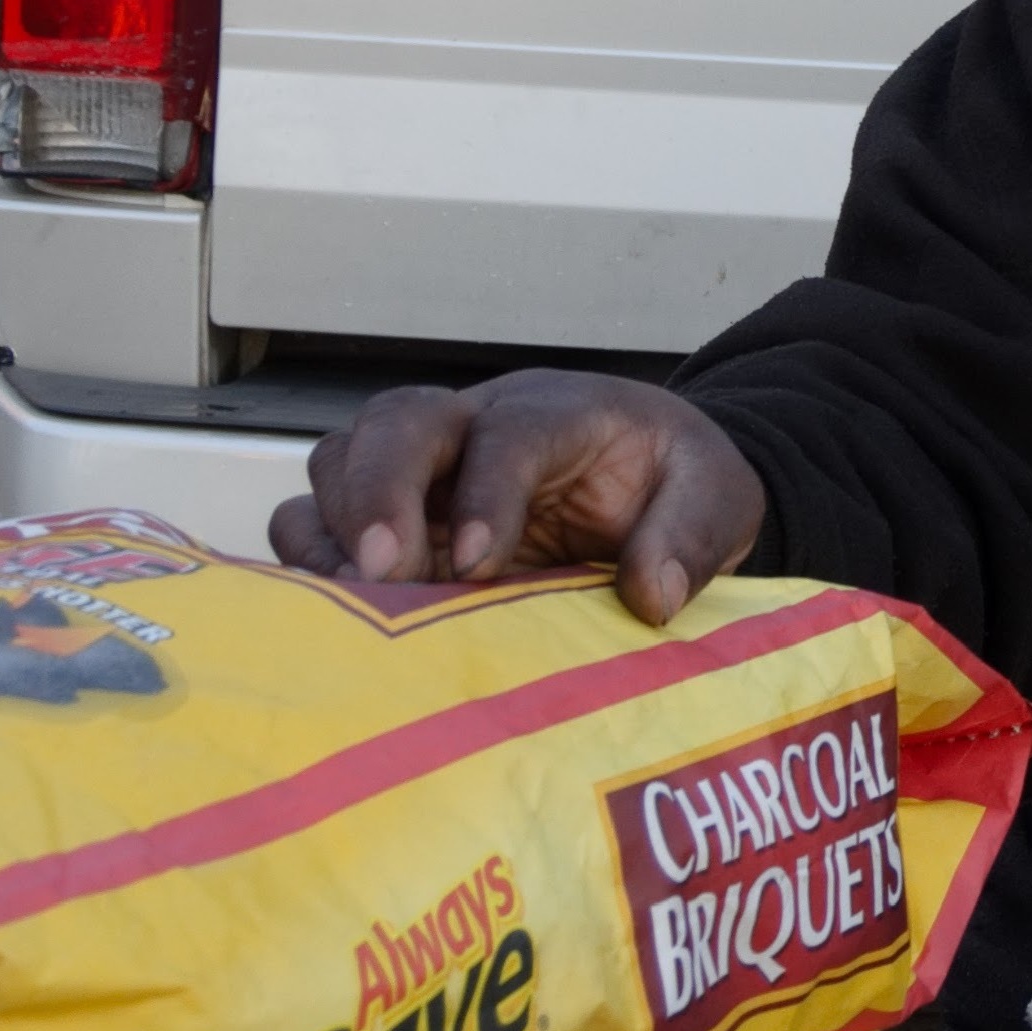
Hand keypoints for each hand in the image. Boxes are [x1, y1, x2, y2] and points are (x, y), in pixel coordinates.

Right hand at [268, 371, 766, 625]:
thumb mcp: (718, 498)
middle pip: (398, 422)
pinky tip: (341, 617)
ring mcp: (423, 468)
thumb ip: (692, 537)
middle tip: (386, 575)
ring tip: (365, 604)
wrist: (651, 478)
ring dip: (337, 530)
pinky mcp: (390, 516)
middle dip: (378, 493)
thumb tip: (649, 595)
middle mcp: (475, 427)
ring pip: (342, 461)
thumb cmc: (674, 480)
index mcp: (559, 413)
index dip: (485, 491)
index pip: (508, 432)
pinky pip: (317, 520)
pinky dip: (313, 561)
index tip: (477, 565)